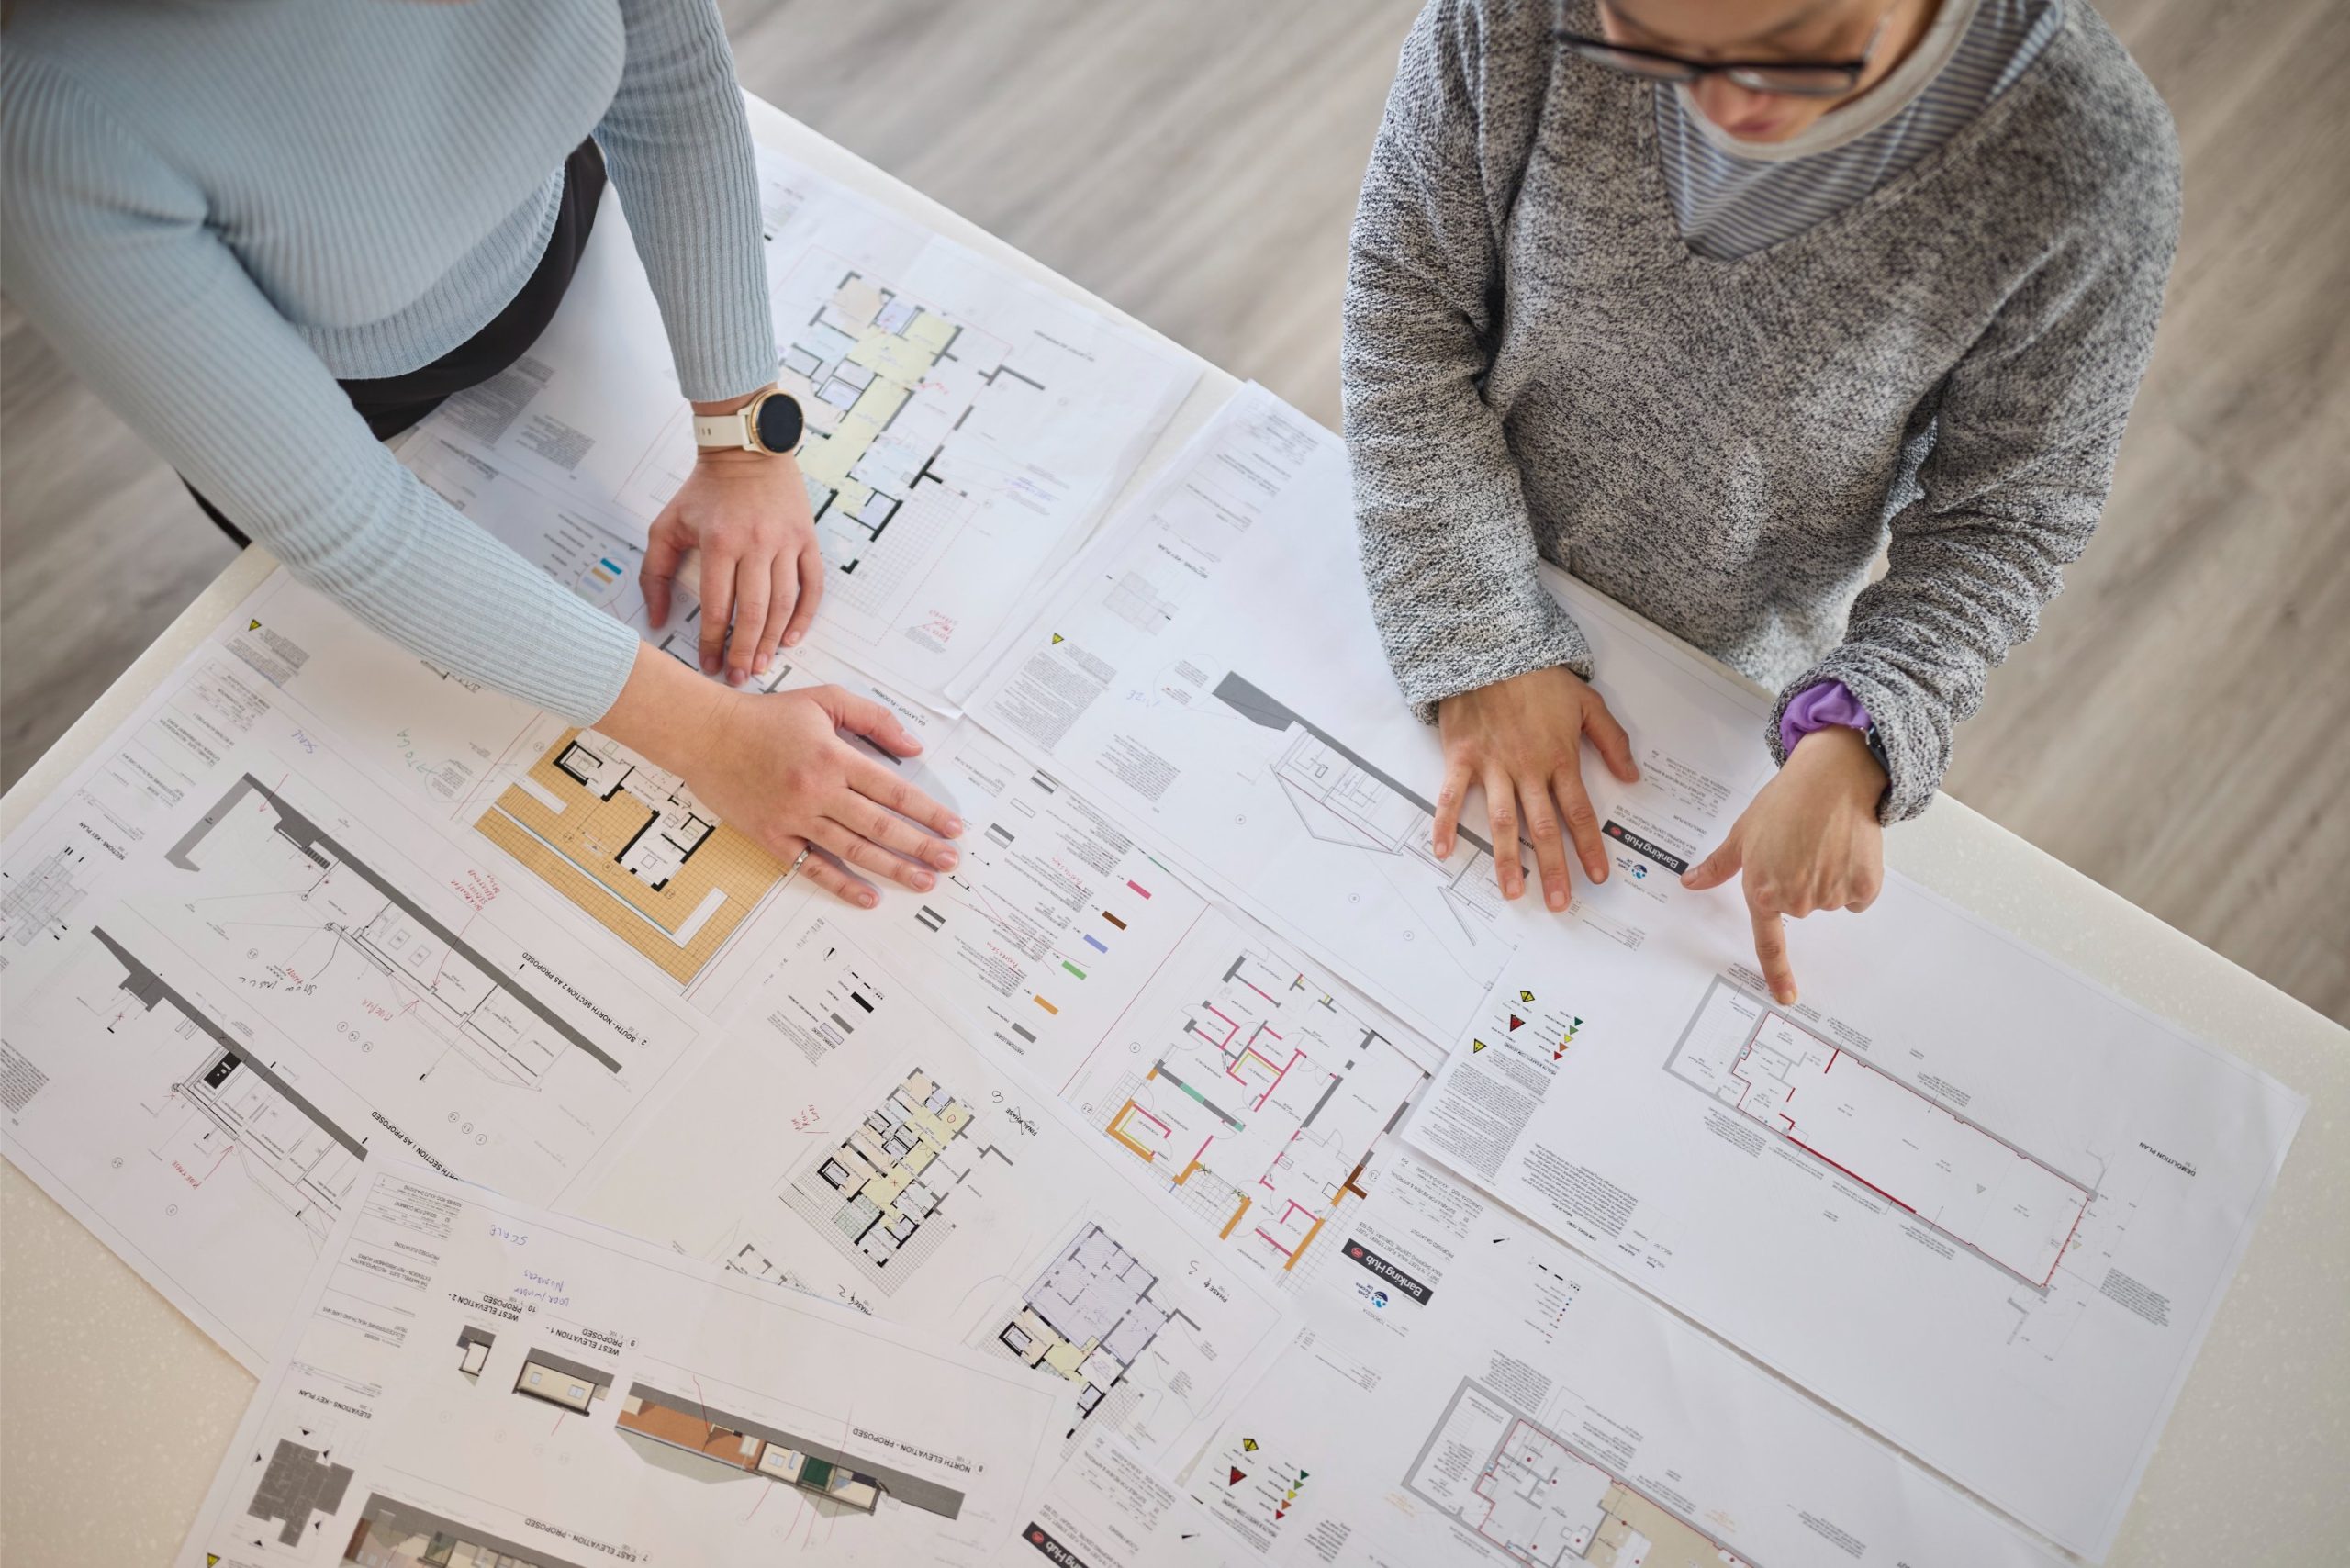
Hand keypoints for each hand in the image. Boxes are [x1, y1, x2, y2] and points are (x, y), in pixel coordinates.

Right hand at [599, 645, 960, 908]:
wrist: (705, 734)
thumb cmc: (766, 716)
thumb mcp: (824, 701)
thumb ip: (873, 718)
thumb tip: (914, 747)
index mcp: (833, 756)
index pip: (893, 790)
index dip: (927, 811)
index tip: (953, 827)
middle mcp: (817, 791)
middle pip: (880, 825)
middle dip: (920, 846)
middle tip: (951, 862)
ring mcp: (794, 818)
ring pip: (853, 850)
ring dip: (892, 869)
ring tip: (924, 882)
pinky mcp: (772, 837)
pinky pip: (812, 867)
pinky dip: (842, 884)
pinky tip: (869, 897)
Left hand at [642, 419, 823, 686]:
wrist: (746, 449)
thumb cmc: (704, 490)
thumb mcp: (666, 525)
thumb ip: (654, 573)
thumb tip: (656, 618)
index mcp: (719, 542)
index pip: (717, 605)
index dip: (713, 641)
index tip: (710, 664)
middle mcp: (756, 543)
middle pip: (754, 611)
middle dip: (745, 650)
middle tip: (740, 676)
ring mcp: (786, 541)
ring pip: (783, 602)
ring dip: (772, 639)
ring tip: (762, 664)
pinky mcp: (807, 538)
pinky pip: (812, 584)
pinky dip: (804, 614)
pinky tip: (791, 636)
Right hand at [1434, 666, 1640, 909]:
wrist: (1492, 648)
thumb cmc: (1538, 675)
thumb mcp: (1586, 702)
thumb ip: (1611, 740)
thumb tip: (1633, 776)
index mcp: (1559, 758)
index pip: (1580, 812)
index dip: (1590, 847)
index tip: (1599, 876)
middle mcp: (1528, 769)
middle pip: (1545, 828)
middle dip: (1554, 868)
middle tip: (1559, 903)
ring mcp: (1493, 765)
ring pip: (1504, 821)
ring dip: (1508, 860)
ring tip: (1513, 892)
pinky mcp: (1462, 757)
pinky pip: (1452, 796)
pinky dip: (1446, 824)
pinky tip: (1443, 851)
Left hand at [1682, 725, 1886, 1003]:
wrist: (1833, 777)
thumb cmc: (1786, 801)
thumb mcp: (1743, 833)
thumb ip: (1718, 866)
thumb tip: (1691, 883)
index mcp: (1763, 890)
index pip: (1769, 944)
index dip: (1777, 973)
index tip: (1785, 996)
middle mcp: (1797, 899)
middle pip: (1799, 909)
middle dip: (1798, 883)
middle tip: (1800, 848)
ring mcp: (1831, 895)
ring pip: (1829, 901)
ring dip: (1827, 878)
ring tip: (1823, 841)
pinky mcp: (1863, 886)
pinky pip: (1857, 896)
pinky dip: (1855, 877)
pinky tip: (1846, 848)